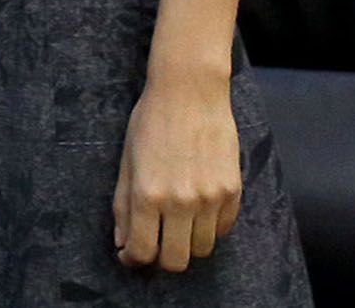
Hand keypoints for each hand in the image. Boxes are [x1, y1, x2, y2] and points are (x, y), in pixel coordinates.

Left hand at [114, 74, 242, 271]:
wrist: (190, 93)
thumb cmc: (151, 122)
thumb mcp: (127, 161)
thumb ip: (123, 206)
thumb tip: (122, 242)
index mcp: (148, 194)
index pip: (143, 250)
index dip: (133, 259)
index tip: (130, 256)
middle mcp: (182, 201)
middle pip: (176, 261)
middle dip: (161, 259)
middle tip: (153, 245)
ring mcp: (211, 198)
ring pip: (201, 249)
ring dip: (186, 244)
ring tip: (174, 224)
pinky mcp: (233, 191)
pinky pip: (222, 230)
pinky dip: (207, 229)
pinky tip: (195, 210)